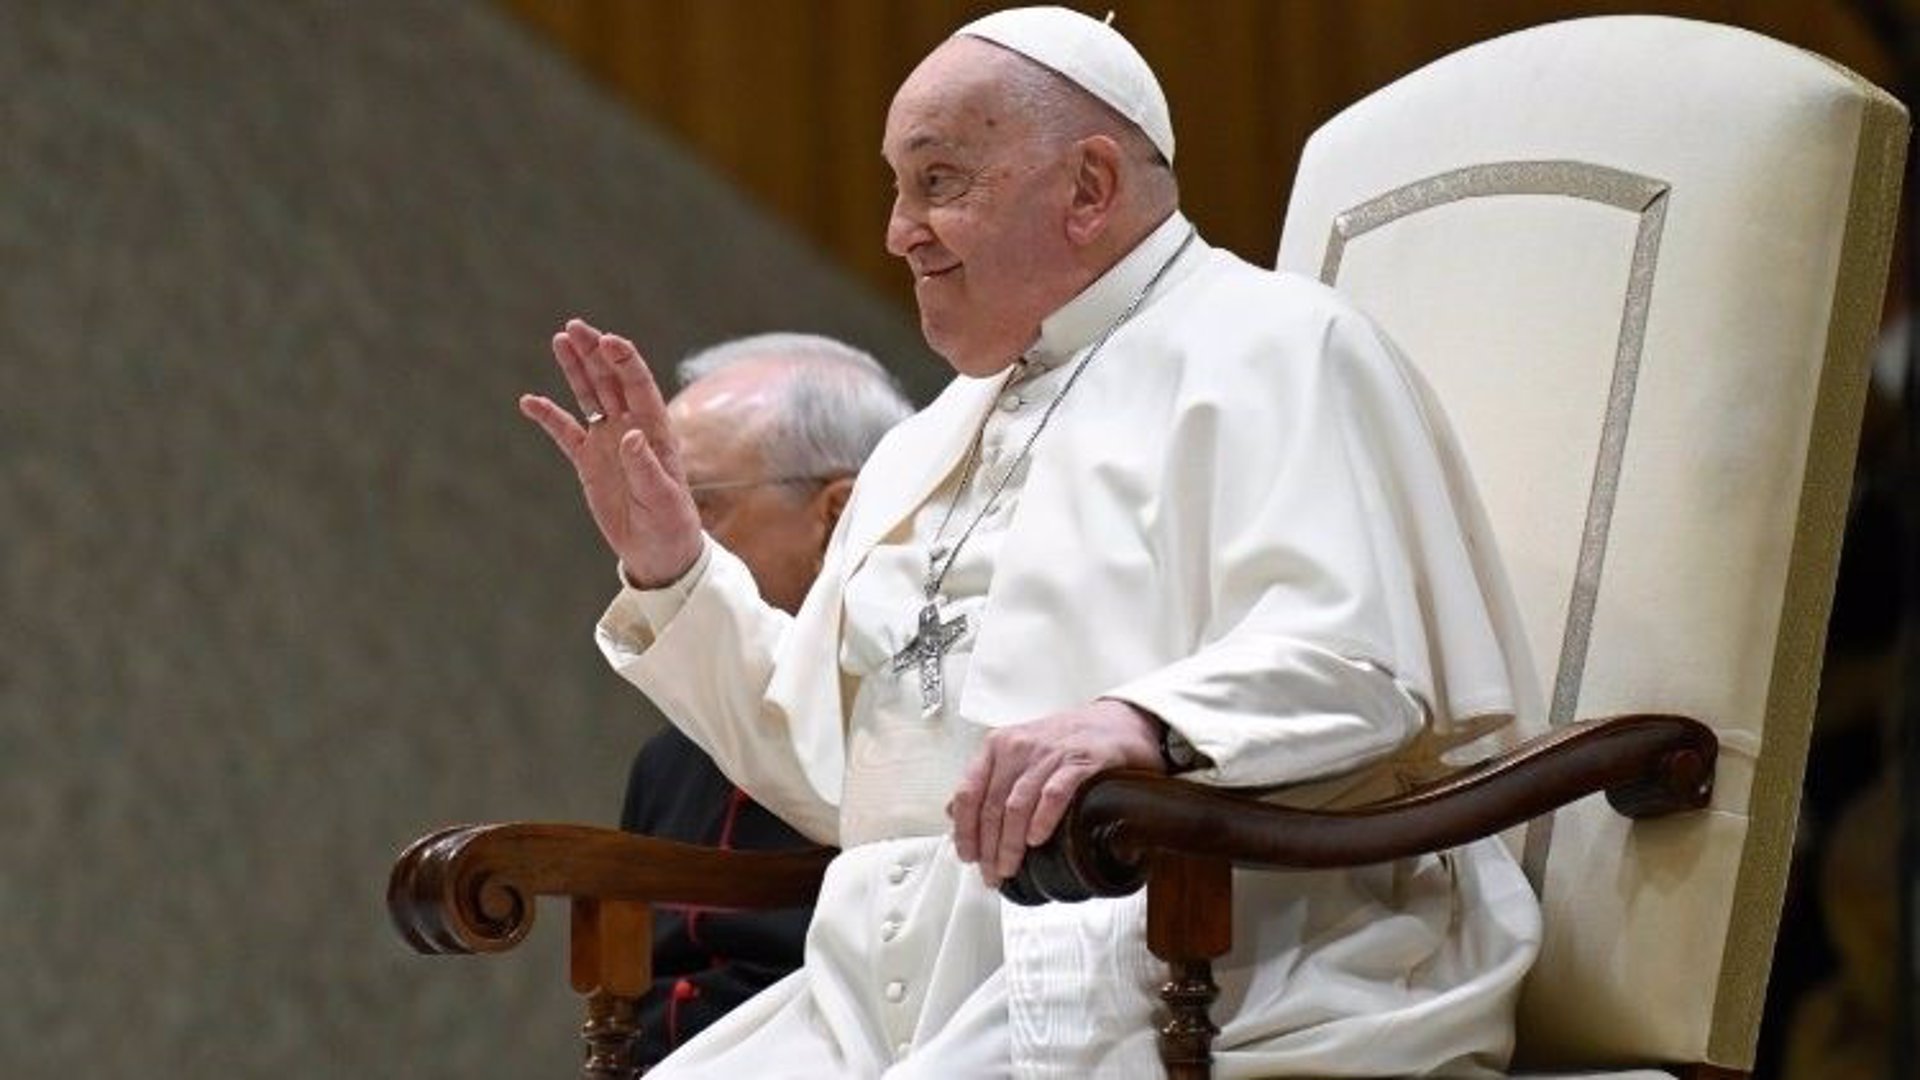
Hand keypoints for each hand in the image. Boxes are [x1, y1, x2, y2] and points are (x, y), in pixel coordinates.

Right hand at [518, 318, 703, 586]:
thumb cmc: (670, 524)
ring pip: (589, 396)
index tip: (607, 339)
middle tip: (575, 326)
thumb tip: (631, 435)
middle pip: (610, 380)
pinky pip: (565, 432)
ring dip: (575, 369)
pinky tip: (529, 401)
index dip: (624, 360)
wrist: (658, 552)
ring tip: (560, 339)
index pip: (639, 385)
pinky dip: (548, 416)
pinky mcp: (589, 461)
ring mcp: (608, 442)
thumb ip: (645, 466)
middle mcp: (631, 428)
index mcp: (655, 431)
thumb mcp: (662, 498)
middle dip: (594, 352)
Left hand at [947, 699, 1163, 886]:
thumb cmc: (1066, 741)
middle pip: (992, 805)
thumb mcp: (1018, 752)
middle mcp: (1018, 747)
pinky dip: (1042, 819)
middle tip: (991, 872)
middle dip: (988, 846)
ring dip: (1010, 842)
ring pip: (1017, 804)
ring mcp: (1048, 753)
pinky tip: (1036, 839)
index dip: (964, 829)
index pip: (968, 792)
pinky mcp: (1079, 761)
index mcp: (997, 746)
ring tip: (1010, 866)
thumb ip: (987, 780)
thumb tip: (955, 812)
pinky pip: (1054, 793)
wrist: (1116, 721)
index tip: (967, 856)